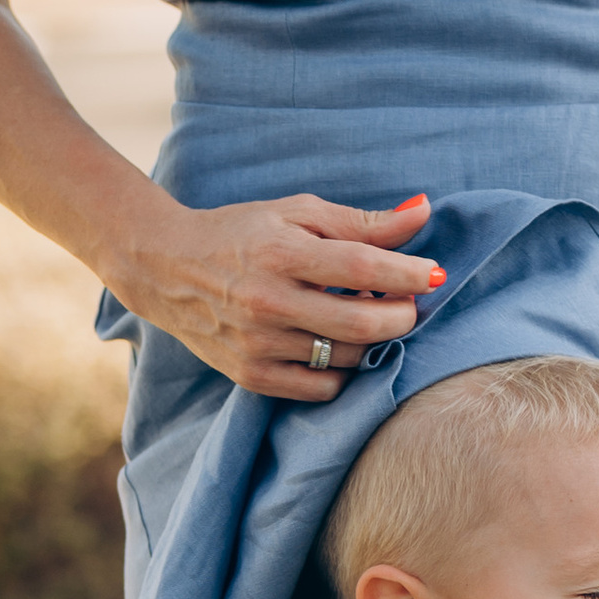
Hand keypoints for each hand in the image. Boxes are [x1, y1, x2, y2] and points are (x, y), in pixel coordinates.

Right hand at [120, 190, 442, 402]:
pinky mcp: (250, 375)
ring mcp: (258, 344)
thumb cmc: (241, 233)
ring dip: (371, 341)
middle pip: (362, 323)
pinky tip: (336, 344)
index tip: (434, 274)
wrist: (165, 268)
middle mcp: (268, 302)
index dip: (408, 273)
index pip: (362, 266)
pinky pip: (321, 388)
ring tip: (364, 315)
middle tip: (409, 304)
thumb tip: (423, 211)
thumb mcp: (297, 213)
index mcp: (281, 252)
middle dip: (402, 316)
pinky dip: (342, 371)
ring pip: (346, 358)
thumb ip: (362, 221)